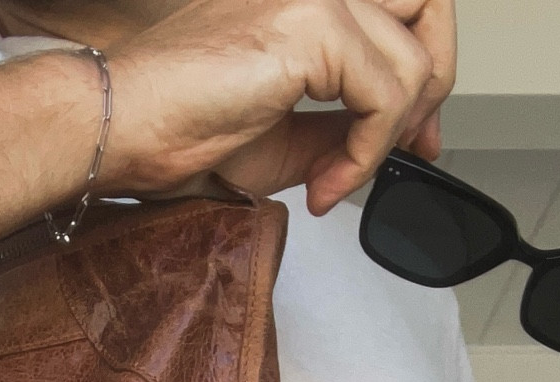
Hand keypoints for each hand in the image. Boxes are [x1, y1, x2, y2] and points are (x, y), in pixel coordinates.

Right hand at [94, 0, 448, 213]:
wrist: (124, 127)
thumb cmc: (179, 127)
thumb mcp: (288, 135)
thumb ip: (342, 125)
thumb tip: (391, 141)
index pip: (406, 6)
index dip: (429, 67)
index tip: (416, 137)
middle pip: (431, 4)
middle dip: (435, 85)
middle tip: (410, 148)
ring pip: (416, 61)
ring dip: (387, 141)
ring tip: (335, 182)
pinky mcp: (313, 22)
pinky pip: (385, 97)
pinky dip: (367, 155)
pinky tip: (325, 185)